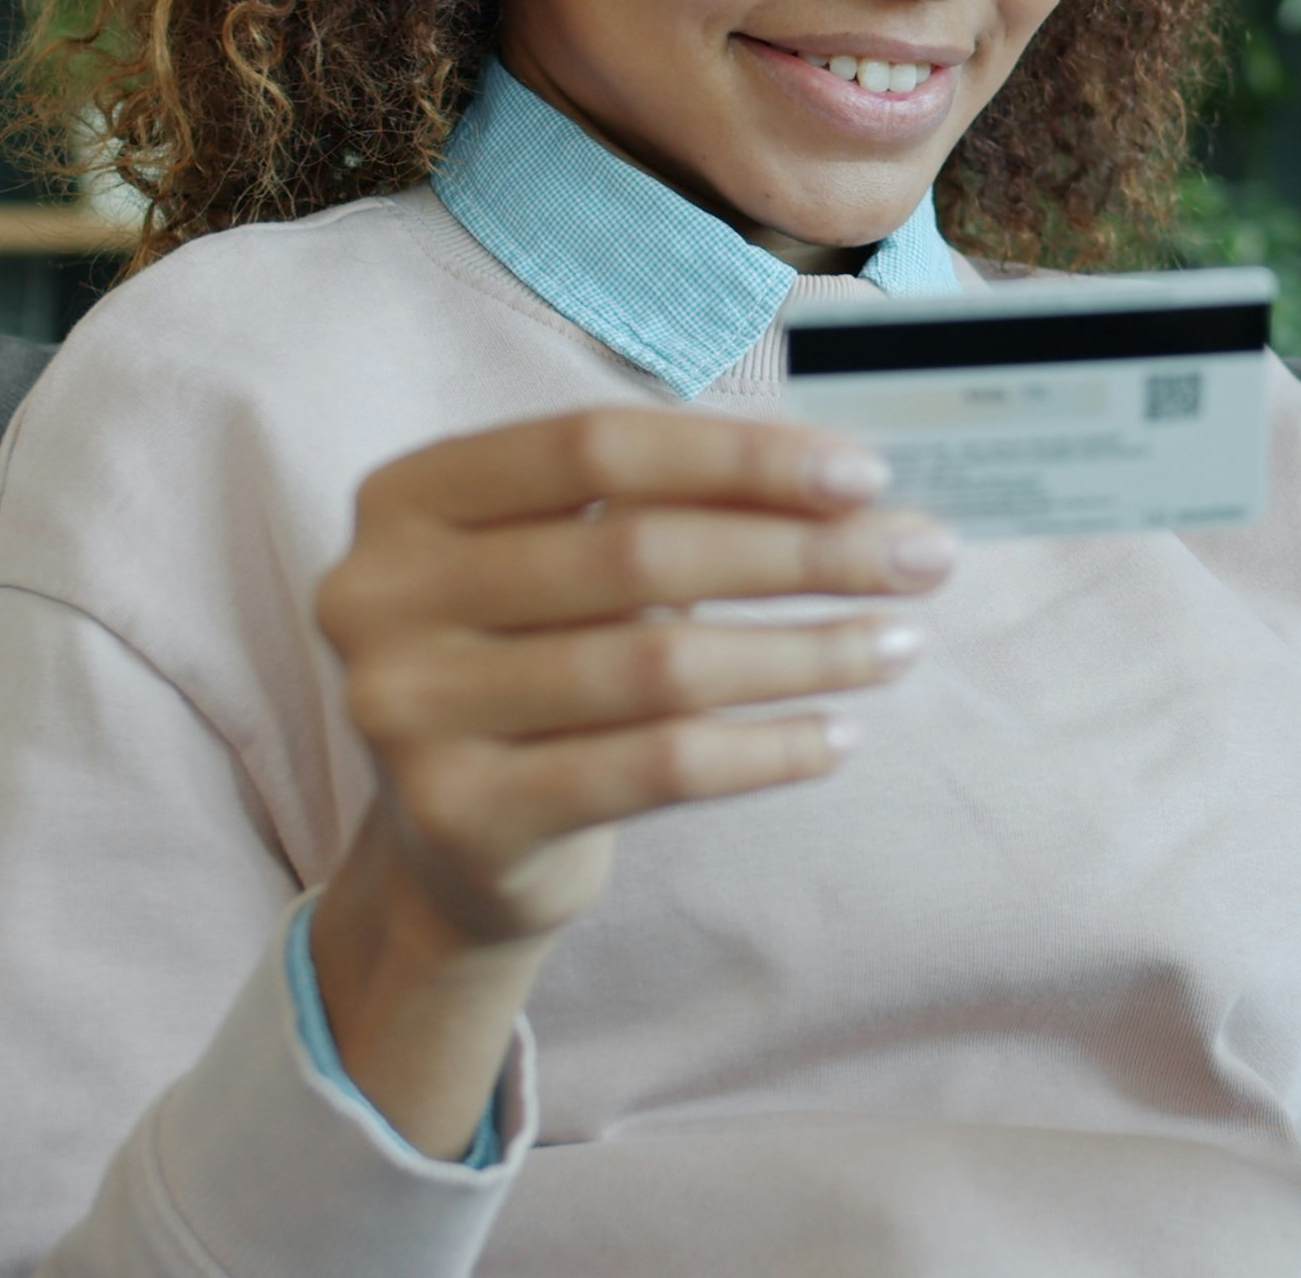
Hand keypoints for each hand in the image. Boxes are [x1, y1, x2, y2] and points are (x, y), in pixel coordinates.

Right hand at [317, 407, 952, 958]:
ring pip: (659, 665)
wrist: (459, 852)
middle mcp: (379, 595)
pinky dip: (766, 748)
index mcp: (410, 497)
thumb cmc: (544, 666)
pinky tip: (838, 736)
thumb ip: (676, 513)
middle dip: (802, 551)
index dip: (739, 454)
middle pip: (636, 552)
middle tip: (920, 557)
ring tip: (899, 643)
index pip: (596, 448)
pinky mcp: (463, 816)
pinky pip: (657, 769)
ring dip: (806, 651)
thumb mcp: (577, 569)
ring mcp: (407, 712)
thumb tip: (858, 488)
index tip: (864, 472)